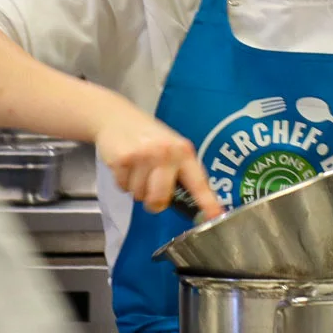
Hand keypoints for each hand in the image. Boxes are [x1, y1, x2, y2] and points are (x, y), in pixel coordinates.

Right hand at [93, 102, 223, 220]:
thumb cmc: (148, 136)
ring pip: (140, 195)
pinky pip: (123, 187)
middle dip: (154, 203)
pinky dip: (123, 182)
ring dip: (137, 188)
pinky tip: (126, 166)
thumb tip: (191, 202)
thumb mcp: (171, 146)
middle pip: (160, 198)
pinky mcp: (123, 159)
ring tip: (137, 169)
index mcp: (183, 151)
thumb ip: (180, 170)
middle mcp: (166, 153)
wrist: (116, 116)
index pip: (198, 182)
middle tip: (151, 193)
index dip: (207, 202)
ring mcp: (143, 156)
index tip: (216, 216)